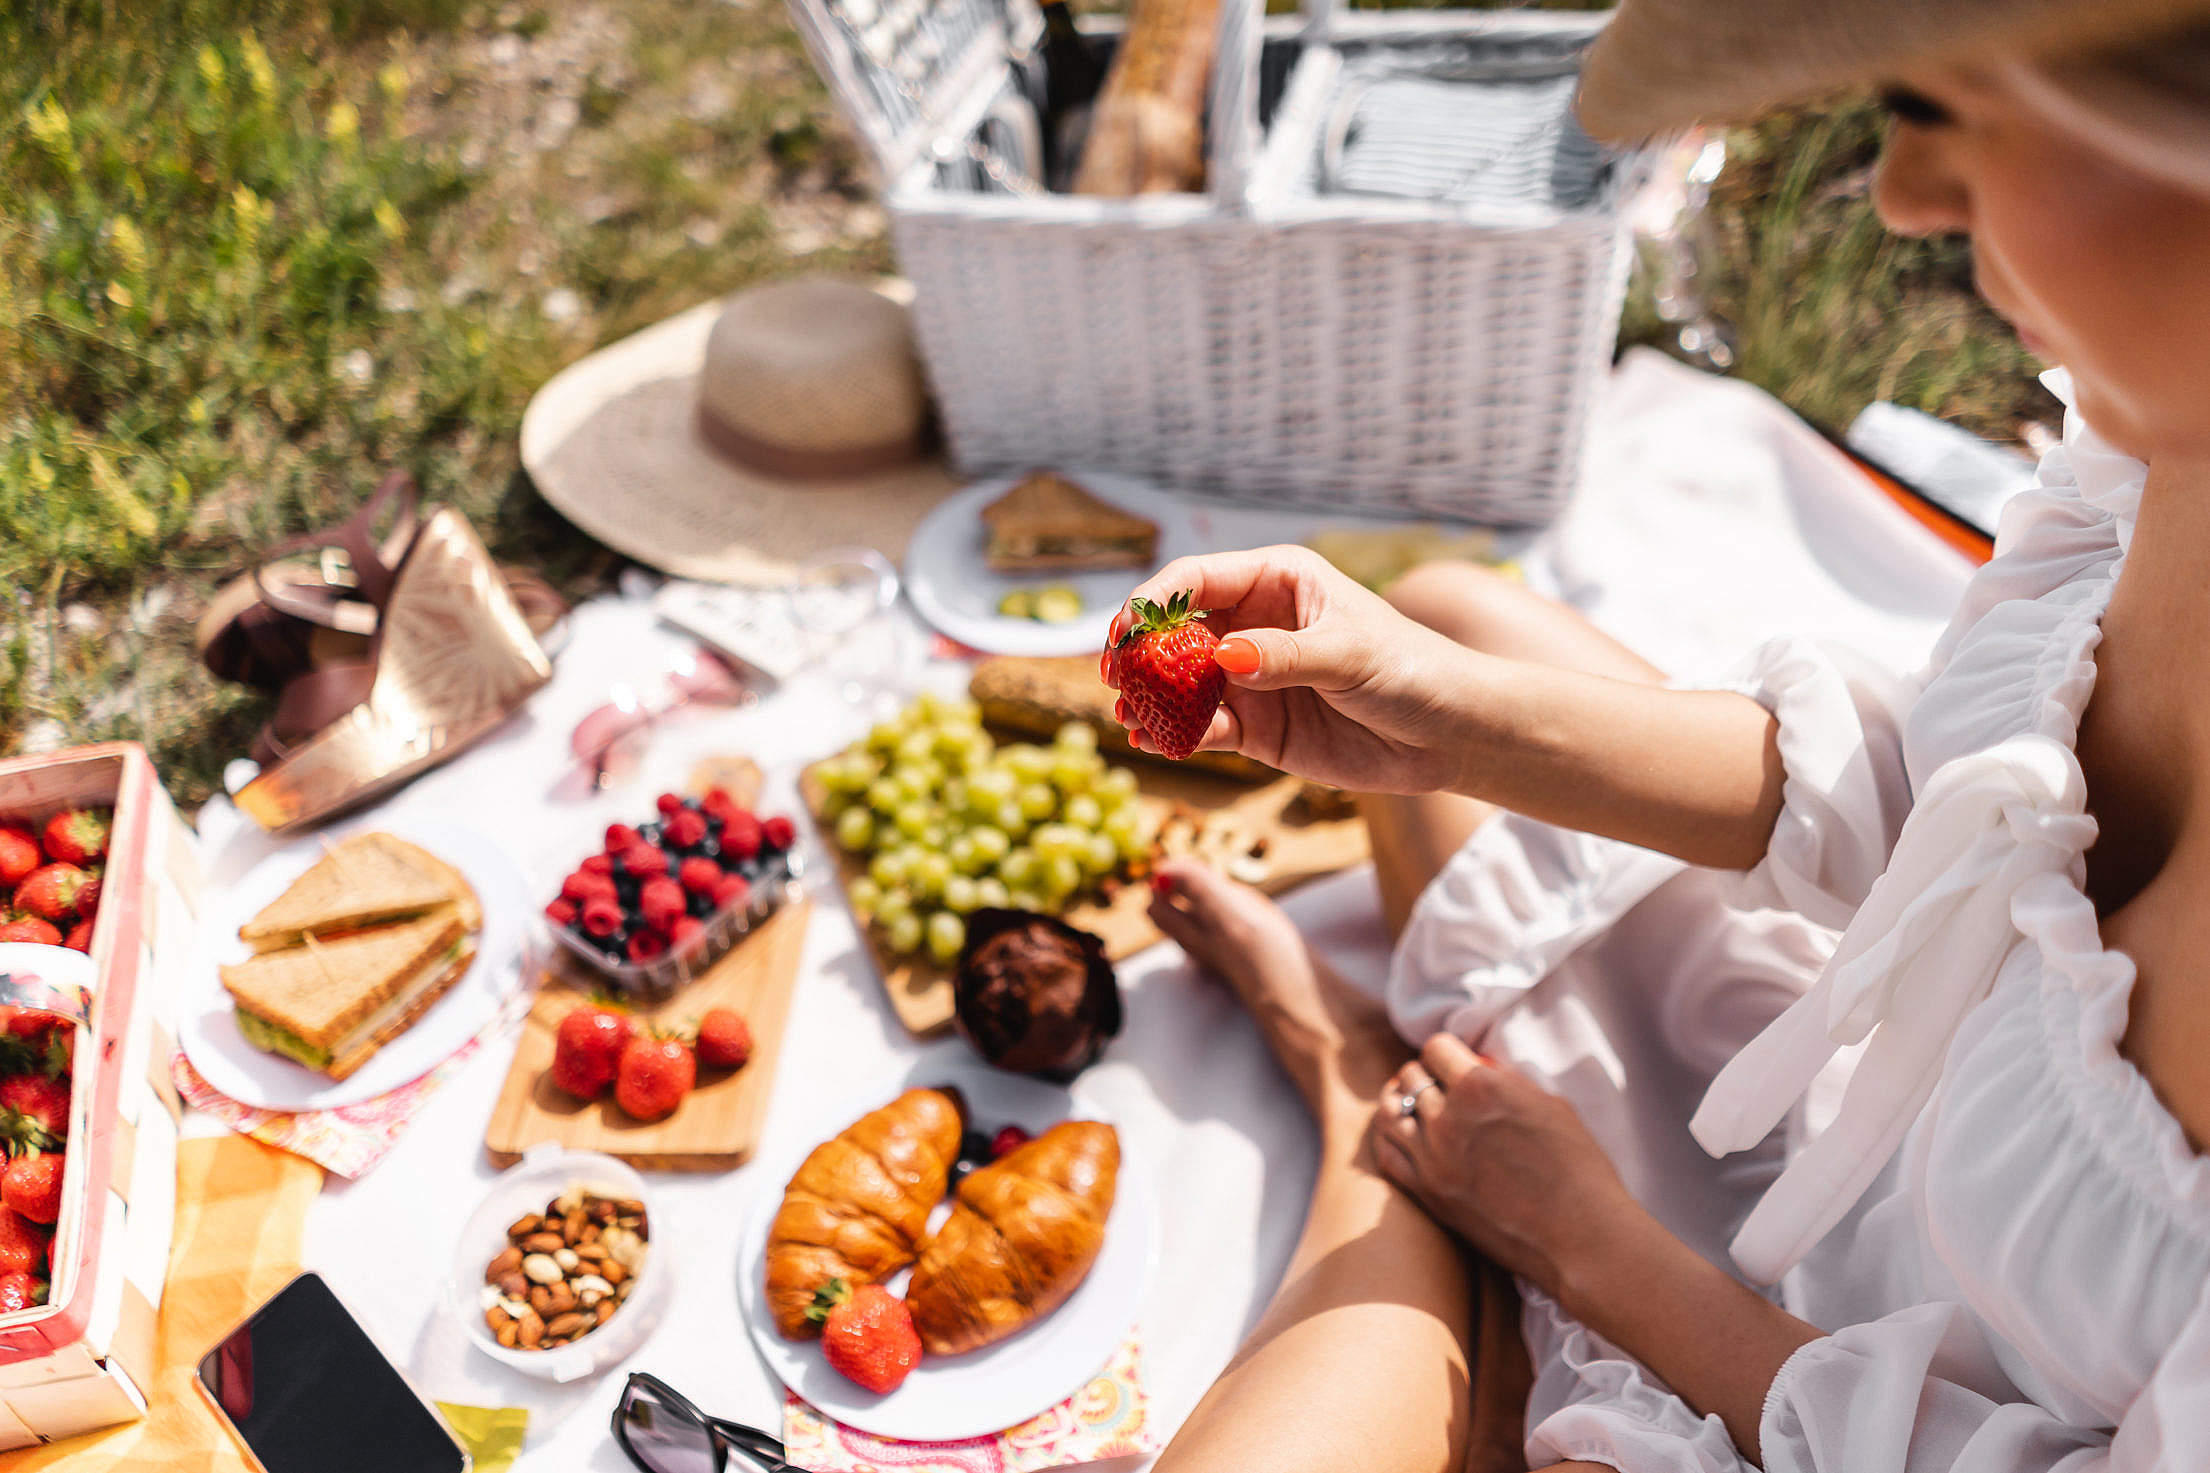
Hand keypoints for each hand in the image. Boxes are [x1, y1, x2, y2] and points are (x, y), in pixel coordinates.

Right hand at [1101, 545, 1479, 794]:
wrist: (1448, 735)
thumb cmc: (1412, 671)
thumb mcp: (1351, 655)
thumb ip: (1285, 656)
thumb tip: (1222, 657)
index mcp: (1276, 581)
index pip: (1196, 579)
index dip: (1153, 602)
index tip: (1125, 631)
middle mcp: (1254, 624)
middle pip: (1175, 632)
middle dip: (1139, 654)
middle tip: (1113, 677)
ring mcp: (1250, 678)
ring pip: (1180, 684)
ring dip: (1149, 699)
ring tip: (1128, 717)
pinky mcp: (1255, 728)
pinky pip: (1202, 728)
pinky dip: (1176, 735)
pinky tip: (1157, 743)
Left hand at [1371, 1035, 1640, 1299]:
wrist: (1580, 1236)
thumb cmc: (1578, 1168)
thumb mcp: (1549, 1105)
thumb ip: (1506, 1083)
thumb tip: (1480, 1070)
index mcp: (1480, 1086)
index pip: (1436, 1048)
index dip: (1446, 1052)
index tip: (1454, 1062)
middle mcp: (1447, 1117)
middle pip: (1409, 1077)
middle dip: (1423, 1075)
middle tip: (1436, 1085)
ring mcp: (1432, 1158)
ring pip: (1389, 1114)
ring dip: (1401, 1104)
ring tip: (1413, 1108)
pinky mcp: (1427, 1193)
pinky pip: (1388, 1156)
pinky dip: (1393, 1140)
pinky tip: (1407, 1140)